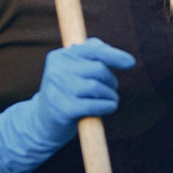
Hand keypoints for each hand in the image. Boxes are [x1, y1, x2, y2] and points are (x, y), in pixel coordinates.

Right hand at [0, 37, 136, 172]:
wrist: (42, 122)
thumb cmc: (67, 93)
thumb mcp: (75, 71)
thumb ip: (94, 55)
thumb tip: (124, 58)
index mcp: (60, 56)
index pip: (93, 49)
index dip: (114, 55)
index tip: (131, 63)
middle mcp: (56, 69)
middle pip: (99, 69)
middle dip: (111, 80)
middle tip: (111, 89)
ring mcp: (57, 89)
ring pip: (97, 87)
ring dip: (111, 95)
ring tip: (111, 100)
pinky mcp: (62, 108)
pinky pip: (93, 105)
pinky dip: (107, 106)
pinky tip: (110, 108)